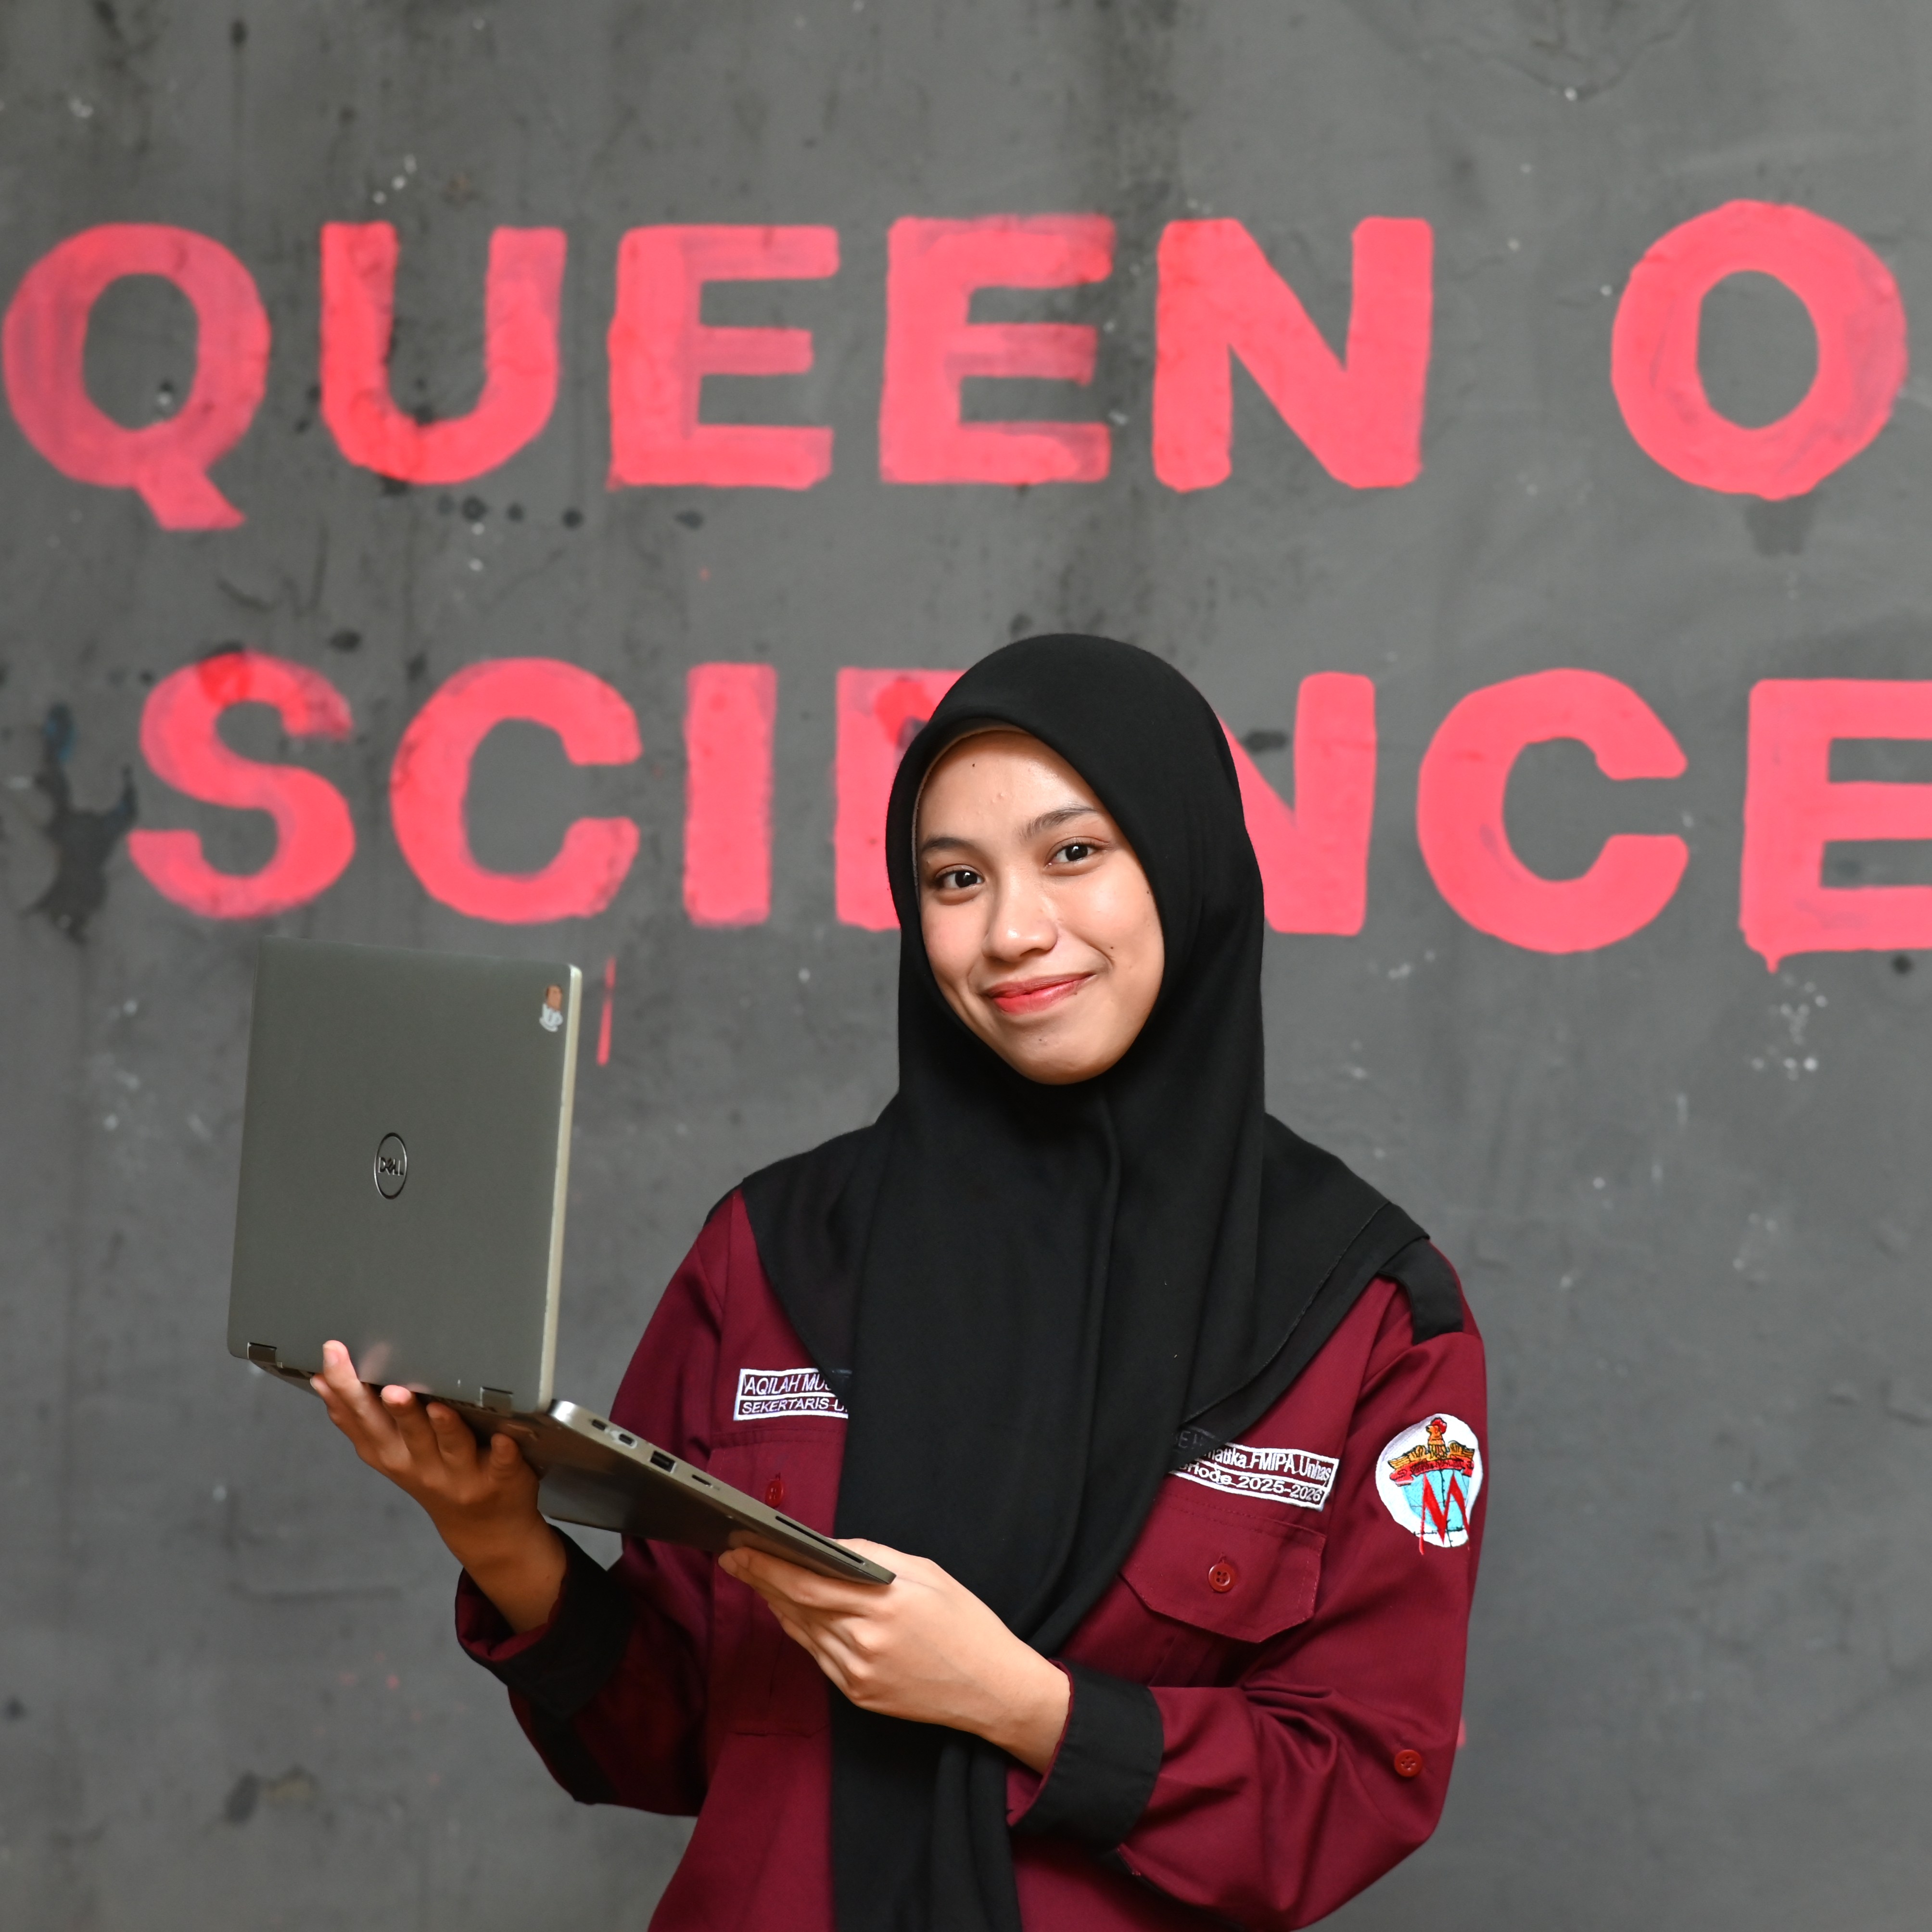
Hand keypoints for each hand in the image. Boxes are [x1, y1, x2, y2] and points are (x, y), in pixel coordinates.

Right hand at [311, 1339, 565, 1632]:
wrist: (482, 1526)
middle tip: (389, 1388)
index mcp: (391, 1453)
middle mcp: (422, 1465)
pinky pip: (501, 1463)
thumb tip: (320, 1380)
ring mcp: (462, 1474)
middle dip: (396, 1412)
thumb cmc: (431, 1473)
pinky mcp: (500, 1477)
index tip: (333, 1354)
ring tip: (438, 1407)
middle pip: (406, 1434)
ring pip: (451, 1447)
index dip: (344, 1388)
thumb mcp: (387, 1451)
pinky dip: (502, 1452)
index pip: (362, 1420)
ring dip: (444, 1428)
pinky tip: (504, 1438)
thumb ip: (357, 1418)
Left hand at [716, 1540, 1069, 1771]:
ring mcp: (858, 1674)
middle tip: (736, 1559)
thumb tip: (828, 1546)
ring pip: (802, 1632)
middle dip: (762, 1580)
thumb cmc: (965, 1623)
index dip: (766, 1566)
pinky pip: (818, 1656)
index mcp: (883, 1604)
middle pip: (796, 1606)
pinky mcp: (858, 1696)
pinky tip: (792, 1613)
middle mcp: (864, 1642)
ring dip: (778, 1605)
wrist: (992, 1689)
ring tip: (760, 1580)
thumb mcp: (926, 1572)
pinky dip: (801, 1631)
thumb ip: (873, 1557)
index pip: (806, 1581)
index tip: (739, 1549)